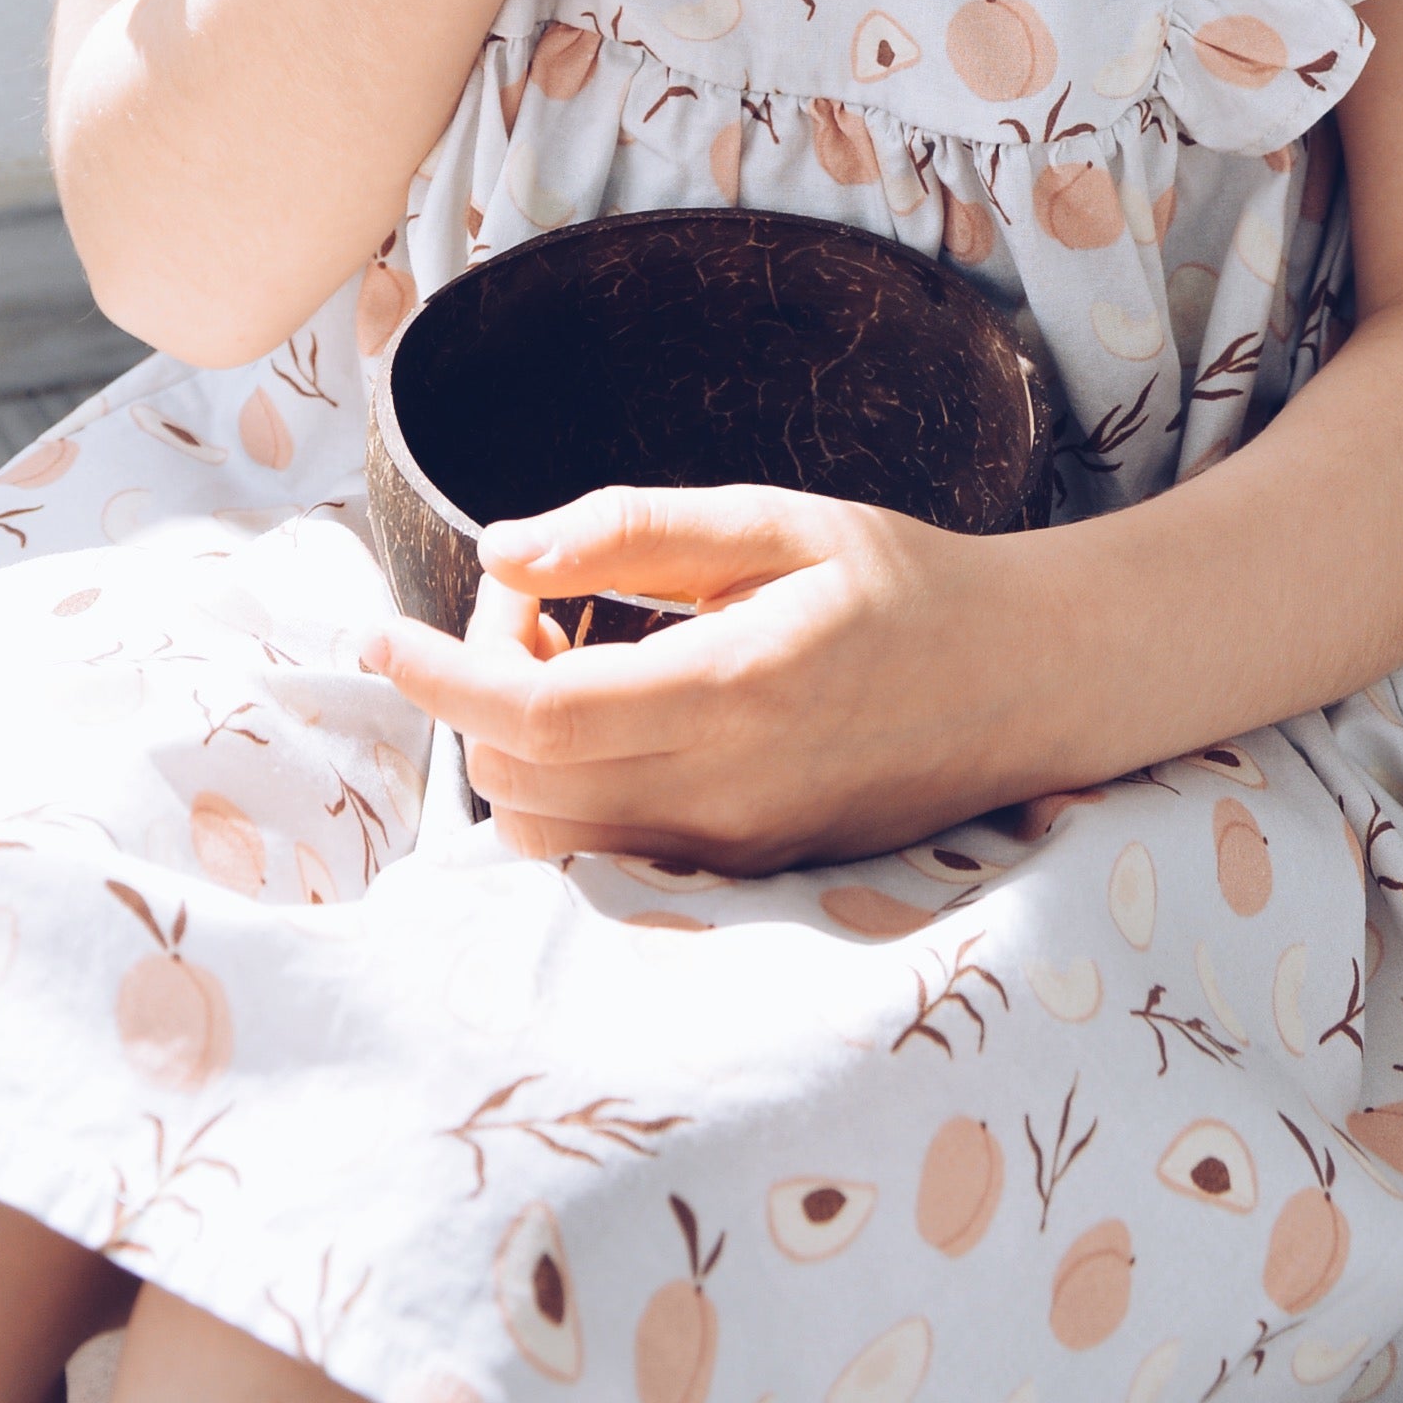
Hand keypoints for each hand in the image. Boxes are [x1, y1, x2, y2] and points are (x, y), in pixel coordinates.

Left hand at [357, 486, 1050, 873]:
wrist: (1021, 683)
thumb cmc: (900, 584)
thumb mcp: (773, 522)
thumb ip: (633, 532)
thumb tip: (503, 552)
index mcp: (734, 689)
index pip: (535, 716)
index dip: (439, 678)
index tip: (381, 635)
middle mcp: (727, 794)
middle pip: (521, 783)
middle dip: (481, 692)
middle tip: (538, 605)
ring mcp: (734, 853)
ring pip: (550, 839)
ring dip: (517, 750)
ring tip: (573, 657)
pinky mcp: (740, 880)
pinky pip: (604, 861)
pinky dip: (563, 795)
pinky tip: (608, 718)